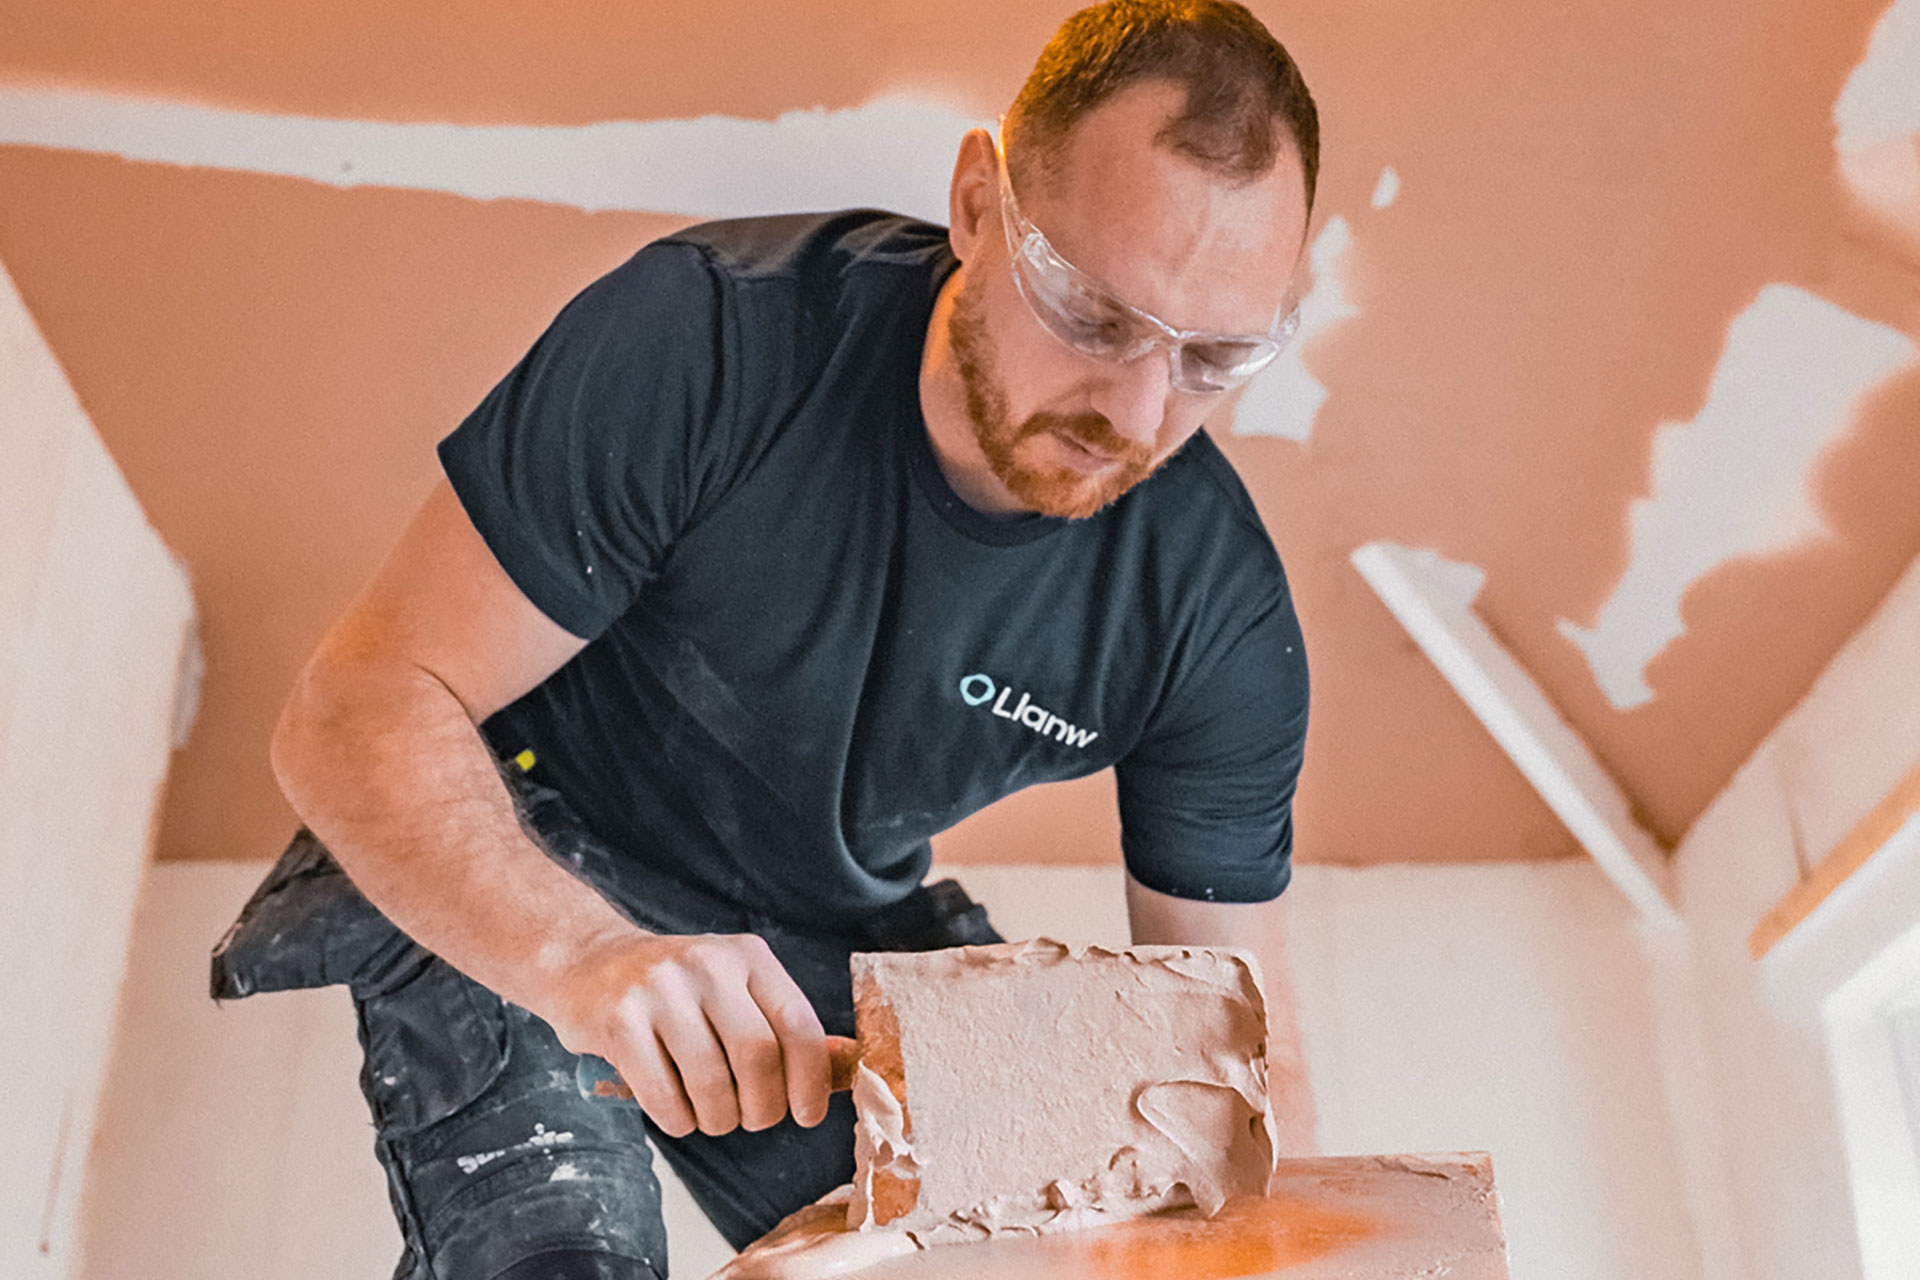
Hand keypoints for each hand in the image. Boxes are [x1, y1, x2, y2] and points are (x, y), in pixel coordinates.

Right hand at [549, 928, 838, 1137]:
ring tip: (710, 1114)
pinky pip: (665, 1098)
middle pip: (759, 1059)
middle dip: (762, 1109)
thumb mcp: (735, 990)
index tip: (807, 1115)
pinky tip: (676, 1111)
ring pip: (712, 1085)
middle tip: (750, 1118)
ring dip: (718, 1120)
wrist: (587, 962)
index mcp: (749, 956)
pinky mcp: (619, 1020)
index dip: (811, 1082)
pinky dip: (679, 1121)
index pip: (799, 1025)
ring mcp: (660, 989)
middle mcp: (708, 964)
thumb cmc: (676, 992)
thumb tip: (848, 1067)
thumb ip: (784, 1027)